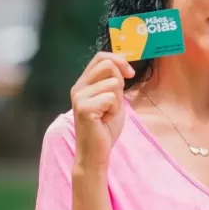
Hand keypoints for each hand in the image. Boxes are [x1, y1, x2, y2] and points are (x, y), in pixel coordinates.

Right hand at [70, 52, 134, 169]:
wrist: (95, 152)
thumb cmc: (104, 127)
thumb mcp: (111, 98)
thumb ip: (113, 81)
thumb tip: (124, 64)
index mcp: (84, 82)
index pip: (100, 57)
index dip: (119, 60)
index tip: (130, 74)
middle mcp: (79, 87)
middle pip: (108, 65)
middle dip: (120, 82)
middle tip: (114, 102)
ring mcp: (79, 97)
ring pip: (113, 83)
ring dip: (118, 101)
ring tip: (108, 113)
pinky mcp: (84, 108)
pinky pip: (111, 98)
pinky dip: (115, 110)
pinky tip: (105, 119)